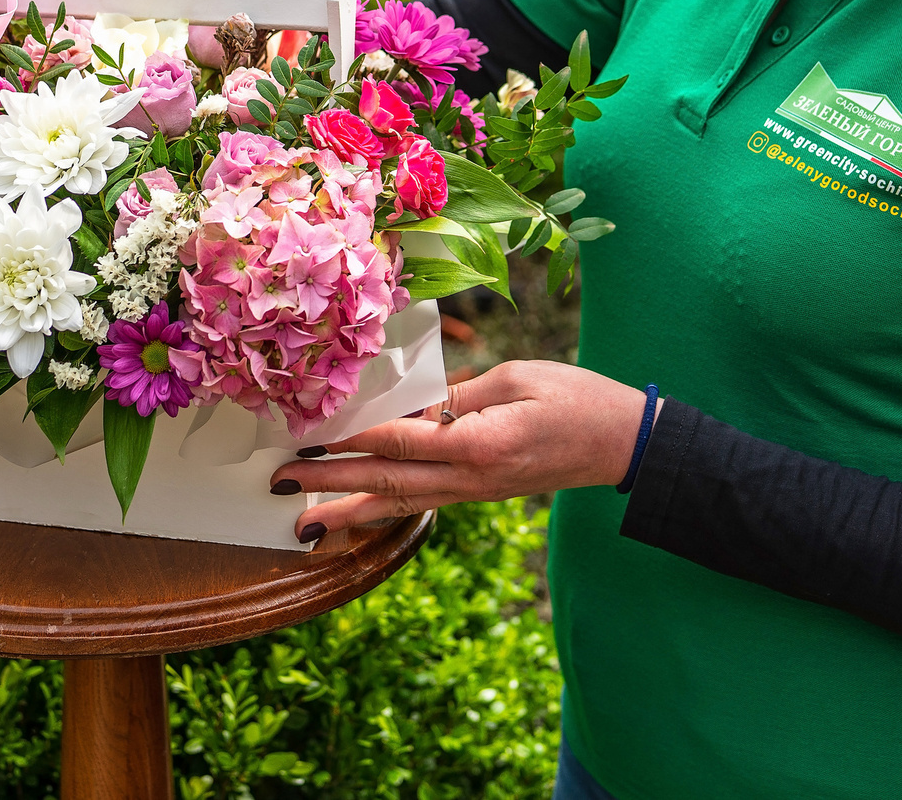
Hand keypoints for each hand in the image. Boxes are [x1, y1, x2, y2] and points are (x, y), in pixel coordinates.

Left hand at [273, 360, 648, 541]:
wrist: (622, 445)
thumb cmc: (577, 399)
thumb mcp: (520, 378)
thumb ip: (461, 394)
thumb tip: (412, 404)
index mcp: (480, 444)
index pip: (401, 440)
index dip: (352, 438)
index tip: (309, 436)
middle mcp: (471, 477)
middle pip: (387, 481)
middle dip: (330, 483)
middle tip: (279, 485)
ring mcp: (474, 491)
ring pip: (399, 503)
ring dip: (348, 510)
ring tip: (303, 522)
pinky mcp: (479, 493)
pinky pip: (421, 503)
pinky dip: (384, 511)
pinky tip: (358, 514)